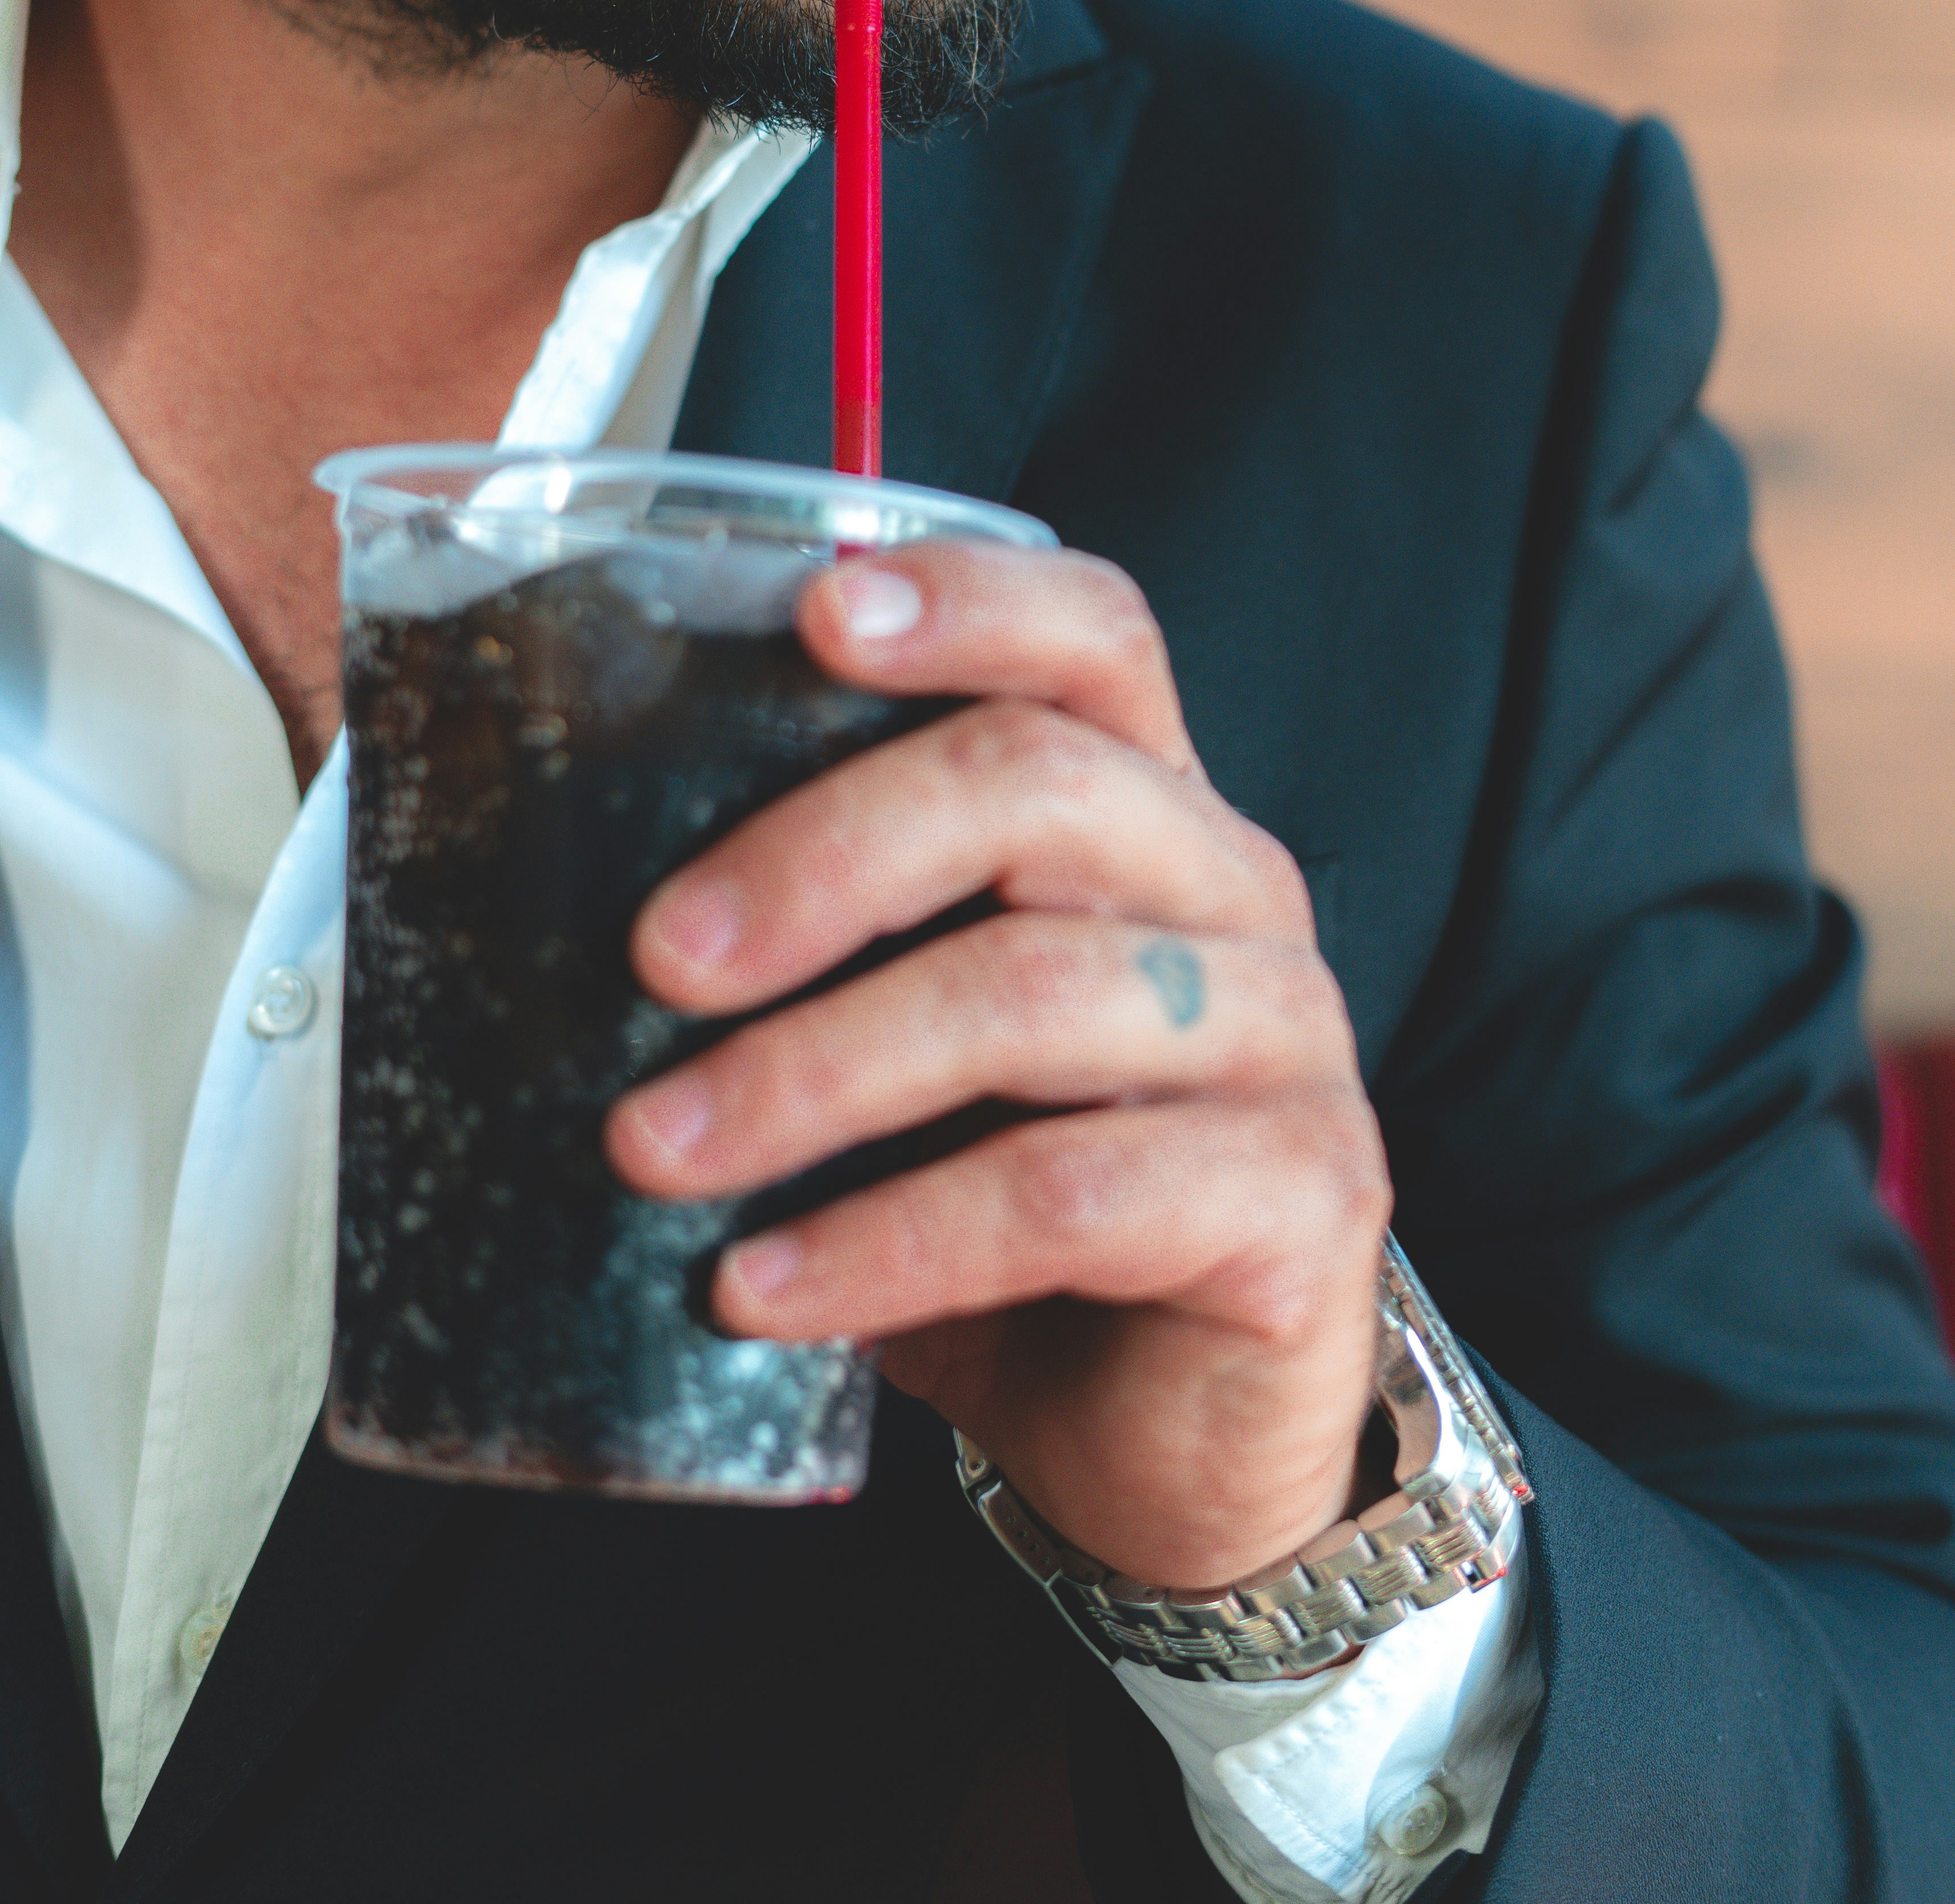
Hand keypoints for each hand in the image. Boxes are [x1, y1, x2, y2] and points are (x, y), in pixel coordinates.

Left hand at [604, 540, 1389, 1591]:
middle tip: (654, 962)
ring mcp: (1289, 1044)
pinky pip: (1069, 1193)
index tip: (812, 616)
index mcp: (1148, 813)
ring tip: (654, 1152)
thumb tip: (563, 921)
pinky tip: (762, 1287)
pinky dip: (888, 1238)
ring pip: (1034, 992)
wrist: (1168, 1444)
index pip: (1092, 635)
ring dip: (813, 1070)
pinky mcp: (1300, 1201)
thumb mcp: (910, 1059)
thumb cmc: (1009, 1224)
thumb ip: (819, 965)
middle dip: (824, 858)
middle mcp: (1239, 893)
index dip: (966, 601)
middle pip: (1040, 787)